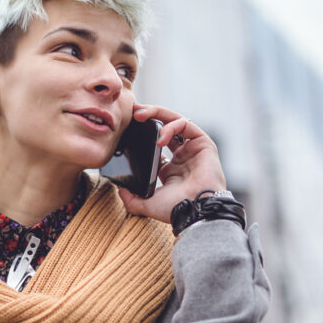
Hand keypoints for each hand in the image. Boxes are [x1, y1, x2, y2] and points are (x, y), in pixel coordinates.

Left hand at [118, 103, 226, 223]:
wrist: (196, 211)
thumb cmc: (176, 209)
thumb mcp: (147, 204)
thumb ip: (131, 199)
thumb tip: (119, 191)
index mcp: (169, 168)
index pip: (155, 142)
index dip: (142, 132)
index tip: (127, 126)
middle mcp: (181, 156)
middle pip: (164, 126)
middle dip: (148, 115)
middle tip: (133, 112)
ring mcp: (192, 148)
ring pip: (174, 121)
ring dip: (157, 113)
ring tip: (140, 115)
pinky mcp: (203, 143)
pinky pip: (186, 125)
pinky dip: (171, 126)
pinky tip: (160, 137)